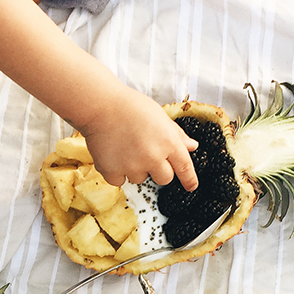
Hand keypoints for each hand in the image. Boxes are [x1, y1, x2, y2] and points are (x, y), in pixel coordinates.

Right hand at [80, 87, 198, 188]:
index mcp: (168, 142)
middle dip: (159, 170)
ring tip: (125, 148)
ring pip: (140, 179)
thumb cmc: (130, 107)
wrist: (101, 106)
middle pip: (164, 179)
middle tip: (146, 154)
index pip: (184, 167)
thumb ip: (177, 134)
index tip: (191, 187)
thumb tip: (192, 146)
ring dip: (135, 169)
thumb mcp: (160, 116)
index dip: (189, 179)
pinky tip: (113, 154)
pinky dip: (116, 171)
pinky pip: (119, 181)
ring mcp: (133, 166)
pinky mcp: (113, 172)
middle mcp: (153, 157)